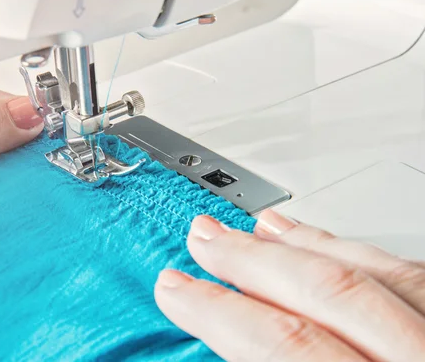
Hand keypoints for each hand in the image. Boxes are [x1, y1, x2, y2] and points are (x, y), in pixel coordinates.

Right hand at [155, 210, 424, 360]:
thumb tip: (219, 340)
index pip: (282, 345)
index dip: (217, 313)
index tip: (177, 290)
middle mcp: (420, 361)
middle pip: (327, 291)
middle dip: (251, 261)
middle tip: (205, 238)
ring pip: (372, 272)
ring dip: (303, 245)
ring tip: (258, 229)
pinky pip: (412, 274)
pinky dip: (361, 252)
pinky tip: (330, 242)